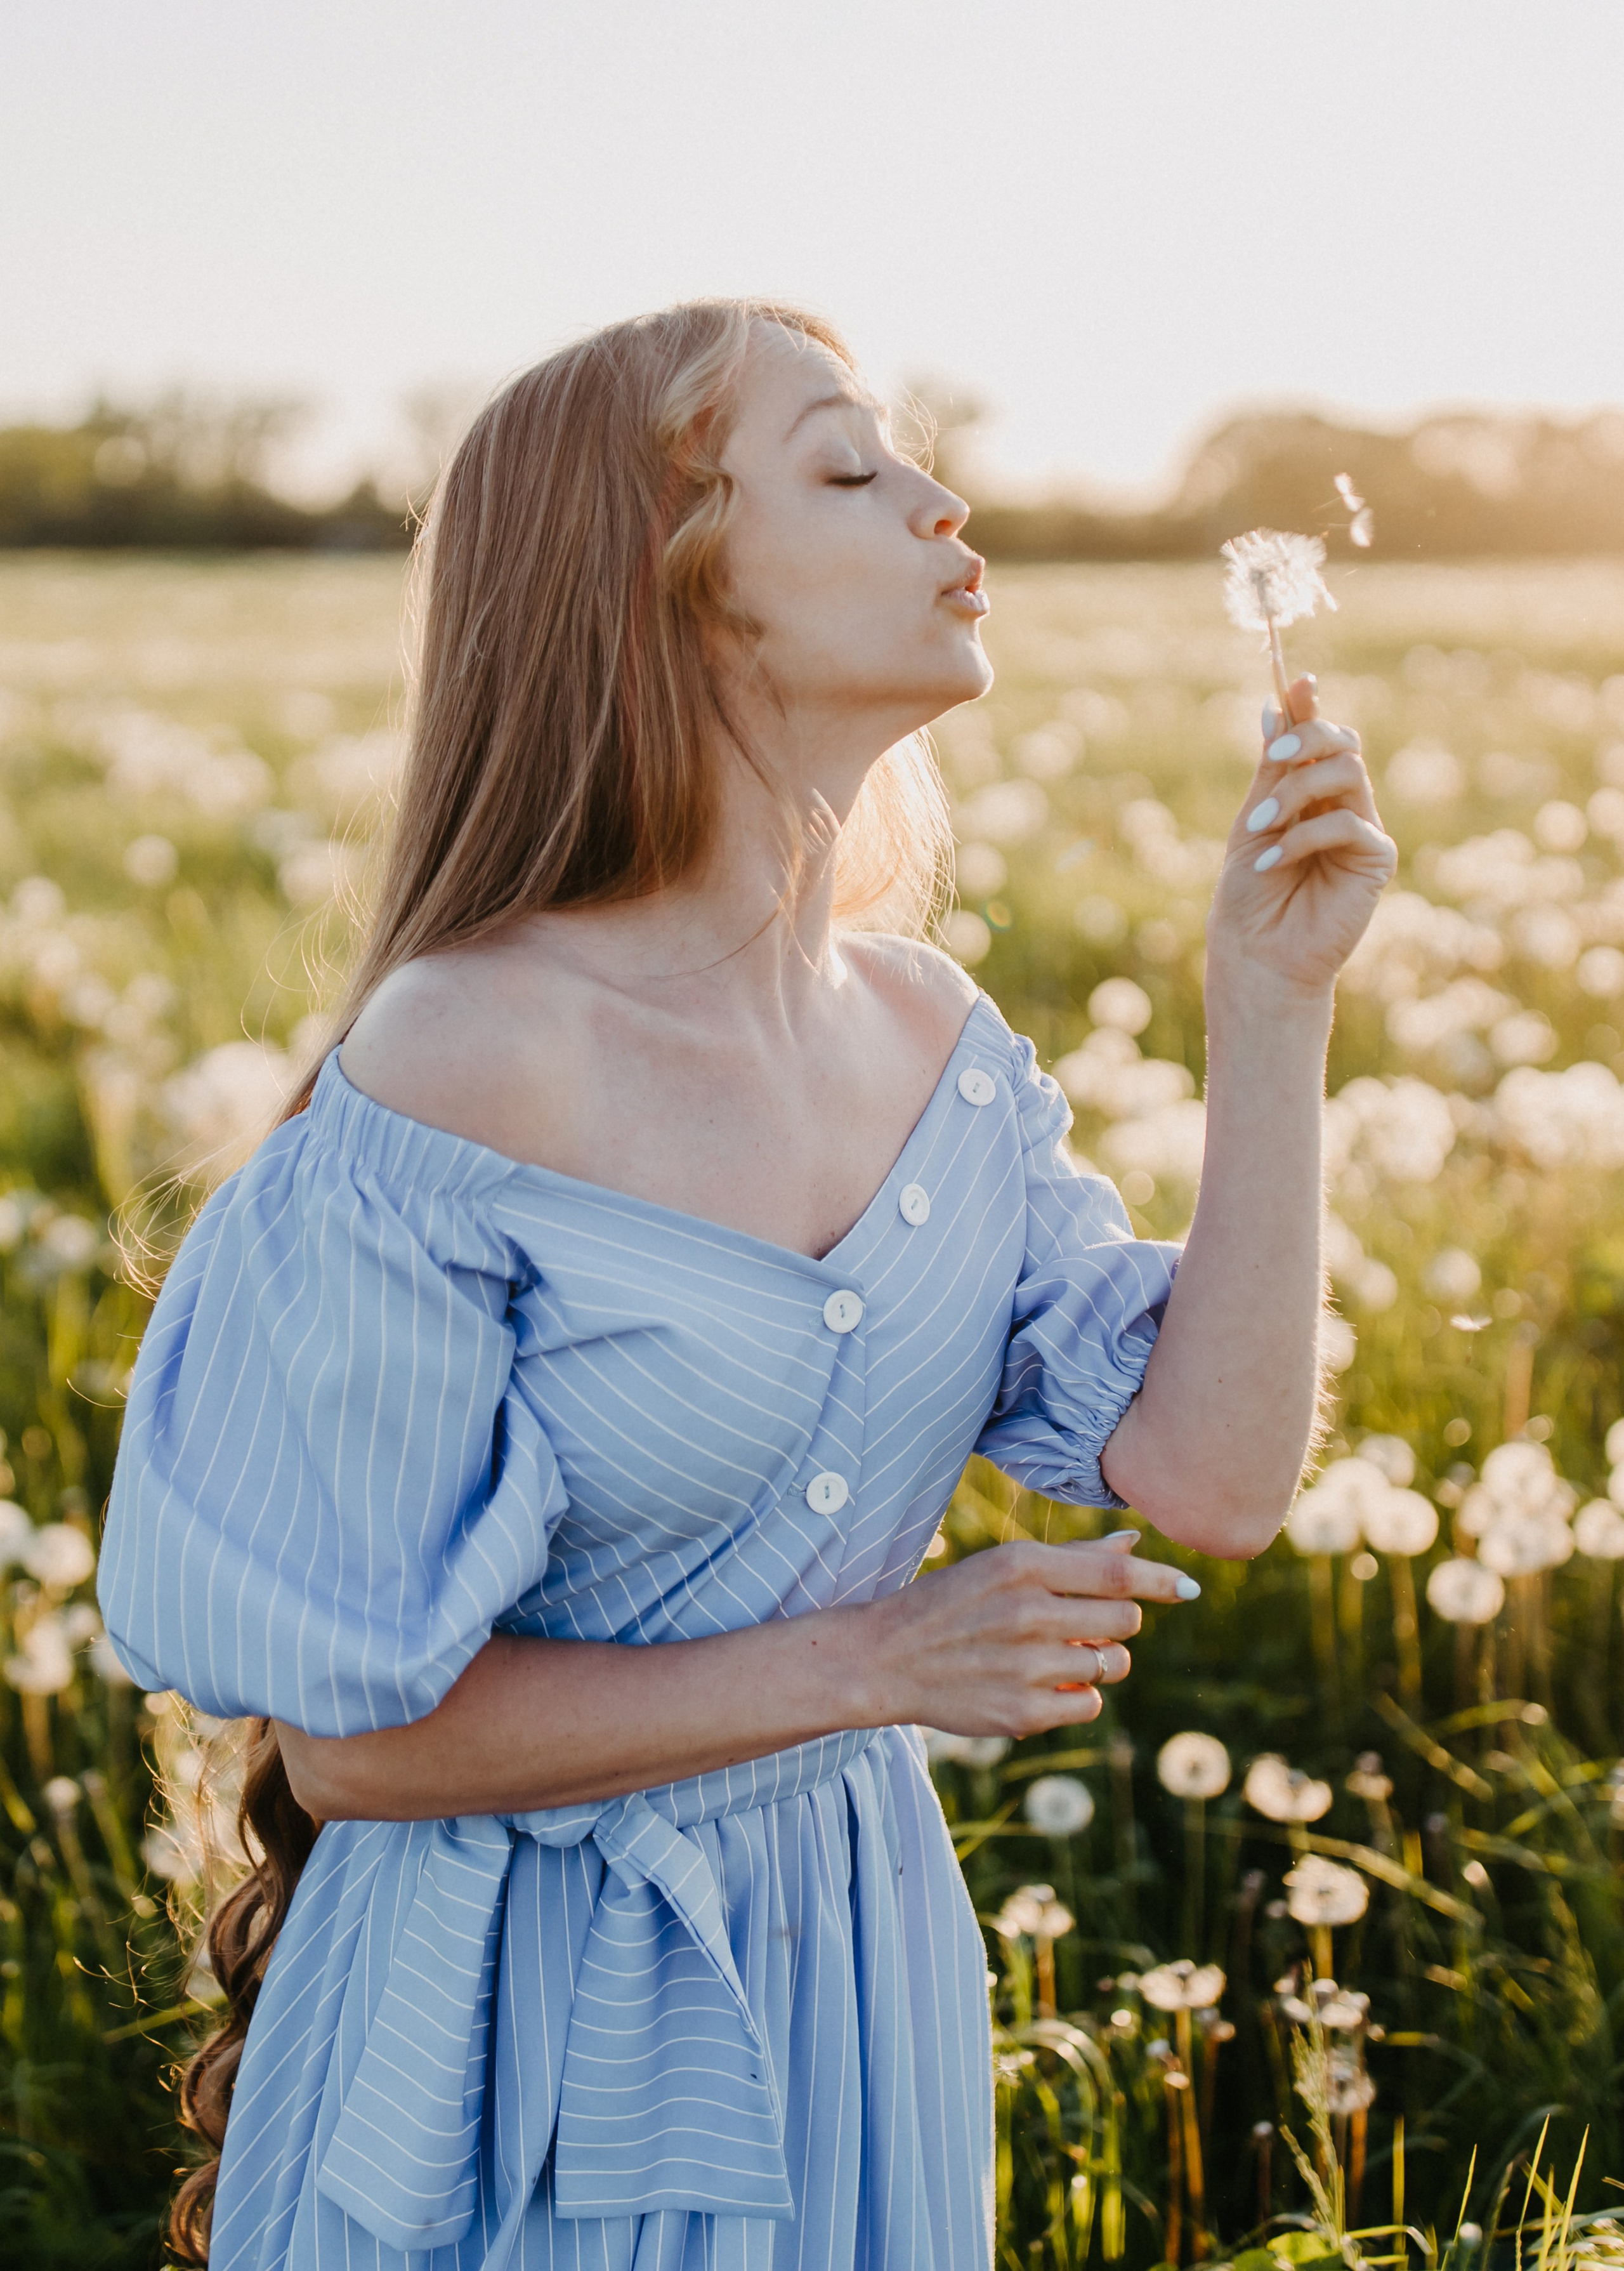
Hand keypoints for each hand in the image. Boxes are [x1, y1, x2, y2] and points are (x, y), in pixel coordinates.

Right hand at [862, 1530, 1198, 1737]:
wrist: (886, 1659)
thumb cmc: (951, 1603)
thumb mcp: (1002, 1565)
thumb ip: (1072, 1558)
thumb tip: (1133, 1543)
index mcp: (1022, 1566)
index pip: (1116, 1575)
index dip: (1161, 1581)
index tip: (1189, 1590)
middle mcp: (1028, 1614)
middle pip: (1124, 1620)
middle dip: (1115, 1623)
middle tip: (1080, 1625)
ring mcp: (1026, 1667)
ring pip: (1111, 1665)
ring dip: (1096, 1661)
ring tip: (1052, 1655)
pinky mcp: (1022, 1714)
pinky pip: (1089, 1705)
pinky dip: (1077, 1697)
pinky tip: (1042, 1684)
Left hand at [1207, 675, 1396, 1001]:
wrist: (1257, 953)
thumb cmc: (1249, 894)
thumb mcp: (1254, 822)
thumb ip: (1271, 770)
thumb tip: (1275, 703)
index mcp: (1308, 791)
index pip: (1317, 736)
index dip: (1310, 707)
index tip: (1298, 681)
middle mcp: (1340, 803)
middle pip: (1343, 743)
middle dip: (1308, 739)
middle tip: (1271, 761)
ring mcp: (1362, 828)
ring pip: (1348, 773)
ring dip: (1297, 791)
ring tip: (1262, 828)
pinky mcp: (1376, 858)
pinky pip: (1349, 824)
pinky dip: (1307, 836)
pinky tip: (1276, 861)